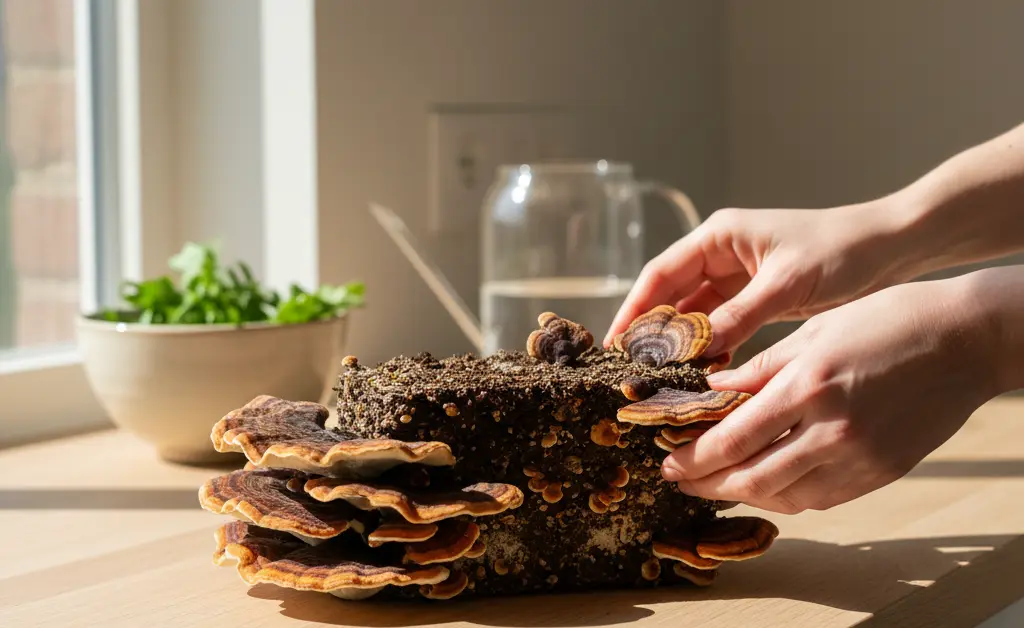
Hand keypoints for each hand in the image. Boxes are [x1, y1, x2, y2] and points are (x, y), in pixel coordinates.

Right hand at [604, 203, 911, 355]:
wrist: (892, 246)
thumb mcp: (785, 285)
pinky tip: (701, 375)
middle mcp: (720, 254)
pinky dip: (709, 347)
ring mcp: (737, 276)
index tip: (614, 343)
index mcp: (719, 237)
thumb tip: (694, 351)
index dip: (633, 309)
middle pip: (670, 296)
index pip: (659, 274)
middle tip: (631, 370)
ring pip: (692, 314)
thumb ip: (738, 316)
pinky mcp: (755, 296)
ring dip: (678, 343)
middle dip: (650, 331)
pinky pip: (719, 324)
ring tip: (659, 378)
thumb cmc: (841, 253)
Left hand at [660, 277, 997, 513]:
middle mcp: (832, 429)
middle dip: (707, 483)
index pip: (732, 438)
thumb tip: (713, 394)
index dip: (694, 457)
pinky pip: (821, 498)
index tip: (668, 461)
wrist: (965, 340)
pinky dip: (786, 495)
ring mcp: (861, 457)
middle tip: (679, 481)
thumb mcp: (813, 332)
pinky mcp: (882, 472)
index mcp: (807, 385)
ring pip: (785, 496)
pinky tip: (764, 483)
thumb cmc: (886, 321)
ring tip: (714, 485)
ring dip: (743, 494)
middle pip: (751, 476)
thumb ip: (760, 370)